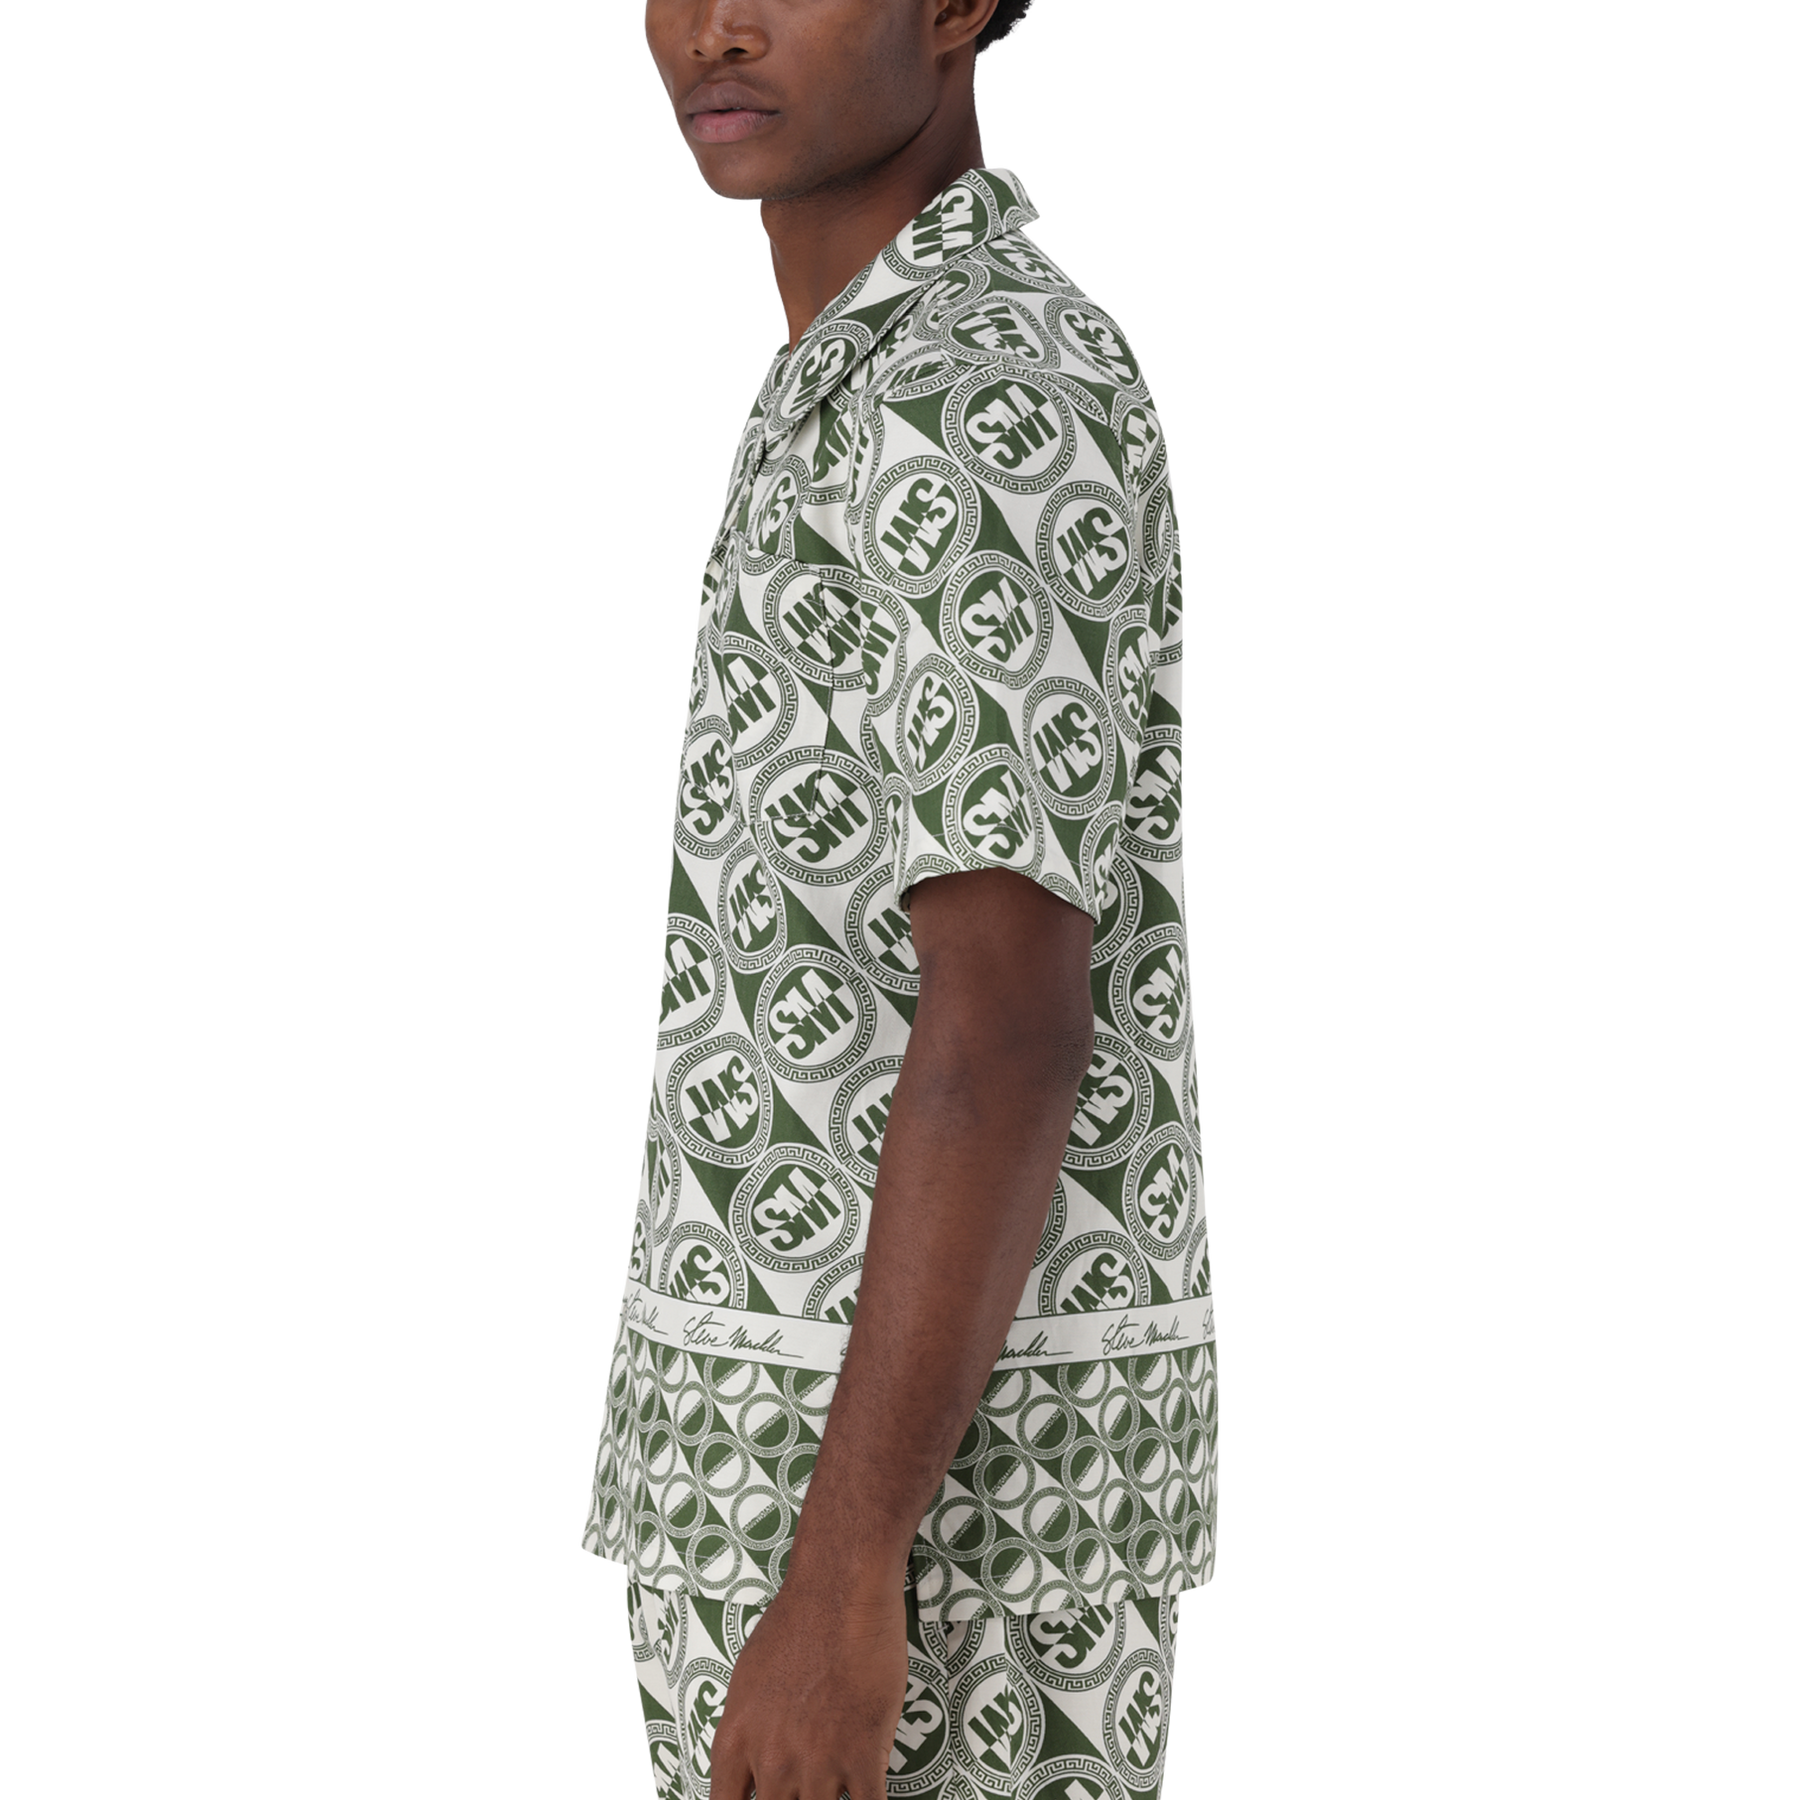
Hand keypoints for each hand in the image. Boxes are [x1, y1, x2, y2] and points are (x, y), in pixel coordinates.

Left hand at [706, 1572, 908, 1799]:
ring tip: (838, 1784)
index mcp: (737, 1739)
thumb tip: (754, 1756)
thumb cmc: (796, 1620)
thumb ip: (748, 1727)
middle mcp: (772, 1760)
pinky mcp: (863, 1754)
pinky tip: (871, 1797)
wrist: (840, 1590)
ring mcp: (818, 1762)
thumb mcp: (747, 1676)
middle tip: (805, 1789)